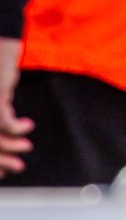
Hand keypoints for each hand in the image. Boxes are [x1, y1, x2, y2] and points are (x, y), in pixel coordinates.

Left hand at [0, 38, 31, 177]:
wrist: (1, 47)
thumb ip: (0, 115)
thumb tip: (10, 139)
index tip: (4, 173)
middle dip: (1, 160)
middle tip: (16, 168)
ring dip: (12, 146)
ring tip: (27, 147)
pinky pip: (5, 123)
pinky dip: (18, 128)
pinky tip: (28, 126)